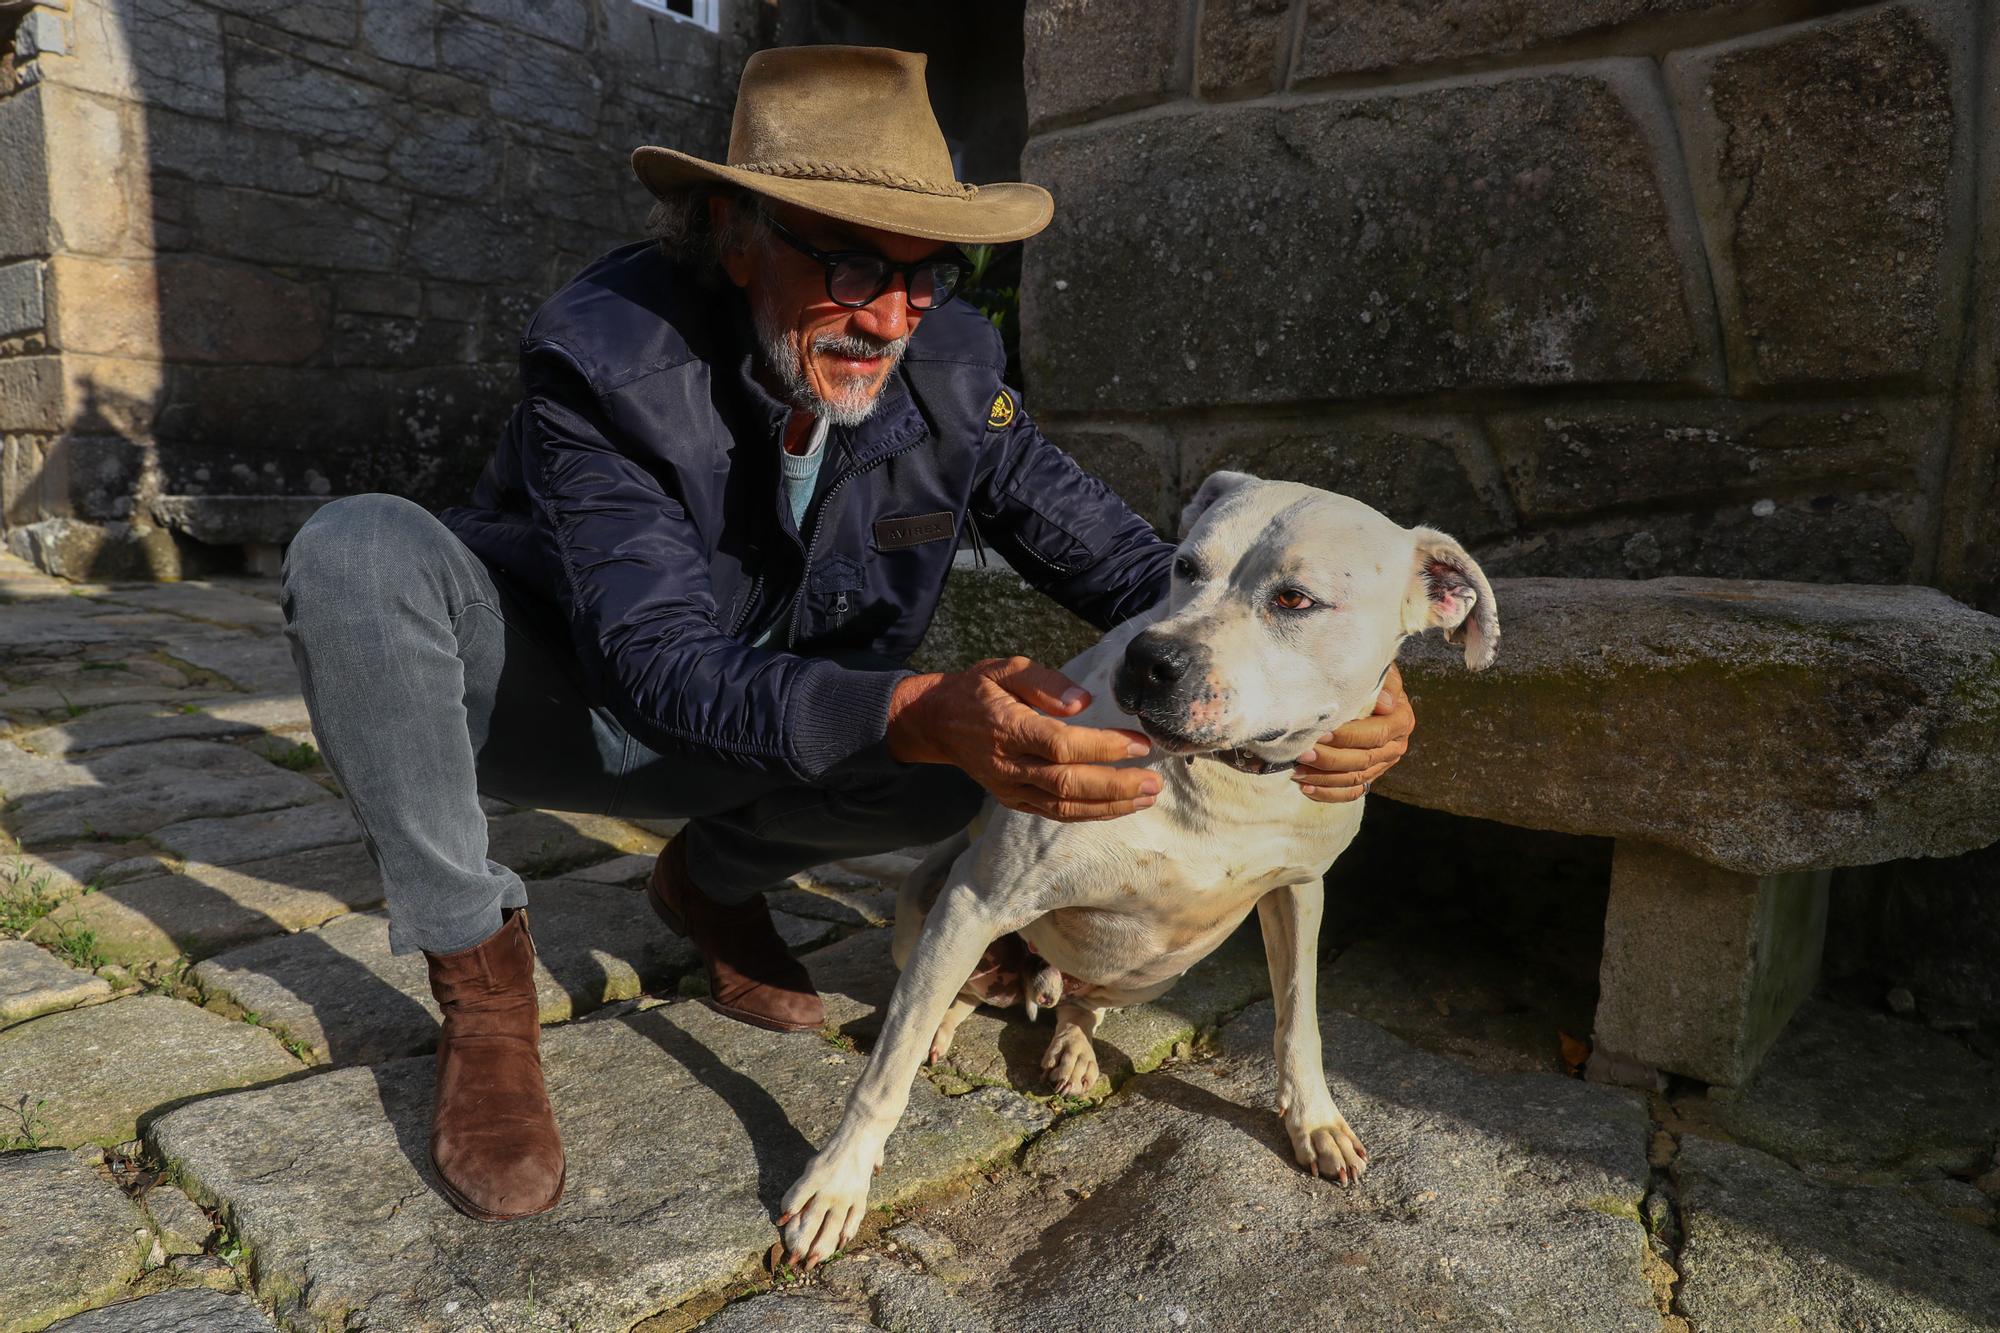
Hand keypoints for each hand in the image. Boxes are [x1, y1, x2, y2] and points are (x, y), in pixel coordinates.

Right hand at [886, 656, 1159, 820]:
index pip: (1061, 744)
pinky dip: (1088, 814)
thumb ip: (1044, 682)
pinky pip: (1054, 813)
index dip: (1103, 747)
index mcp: (1008, 727)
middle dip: (1115, 786)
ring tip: (1146, 798)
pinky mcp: (1012, 800)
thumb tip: (1083, 702)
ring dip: (1109, 806)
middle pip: (1067, 783)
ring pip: (1063, 806)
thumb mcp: (1006, 668)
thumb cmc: (978, 689)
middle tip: (1154, 782)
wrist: (937, 722)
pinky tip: (1117, 807)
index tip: (1139, 744)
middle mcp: (1008, 763)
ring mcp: (1009, 787)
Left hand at [1292, 663, 1413, 803]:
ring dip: (1324, 778)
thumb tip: (1385, 703)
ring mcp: (1383, 763)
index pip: (1375, 735)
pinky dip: (1328, 794)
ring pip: (1354, 778)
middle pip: (1363, 760)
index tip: (1321, 734)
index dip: (1348, 737)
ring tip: (1297, 771)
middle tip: (1302, 753)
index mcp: (1401, 720)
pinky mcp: (1369, 775)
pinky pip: (1351, 792)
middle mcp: (1395, 745)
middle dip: (1330, 759)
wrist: (1368, 688)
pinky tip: (1305, 788)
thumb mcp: (1378, 671)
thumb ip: (1384, 683)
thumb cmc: (1367, 676)